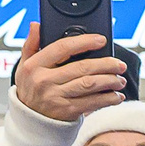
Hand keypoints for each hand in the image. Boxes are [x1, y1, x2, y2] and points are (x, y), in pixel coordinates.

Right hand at [11, 24, 127, 122]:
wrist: (29, 121)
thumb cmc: (30, 89)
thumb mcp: (24, 66)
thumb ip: (31, 44)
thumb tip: (36, 24)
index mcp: (34, 65)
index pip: (62, 48)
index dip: (84, 42)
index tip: (101, 40)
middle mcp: (44, 80)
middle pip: (82, 67)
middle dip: (106, 64)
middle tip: (119, 64)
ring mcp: (56, 96)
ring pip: (89, 84)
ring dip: (110, 81)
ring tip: (120, 80)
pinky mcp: (66, 111)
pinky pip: (92, 102)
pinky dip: (108, 99)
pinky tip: (117, 96)